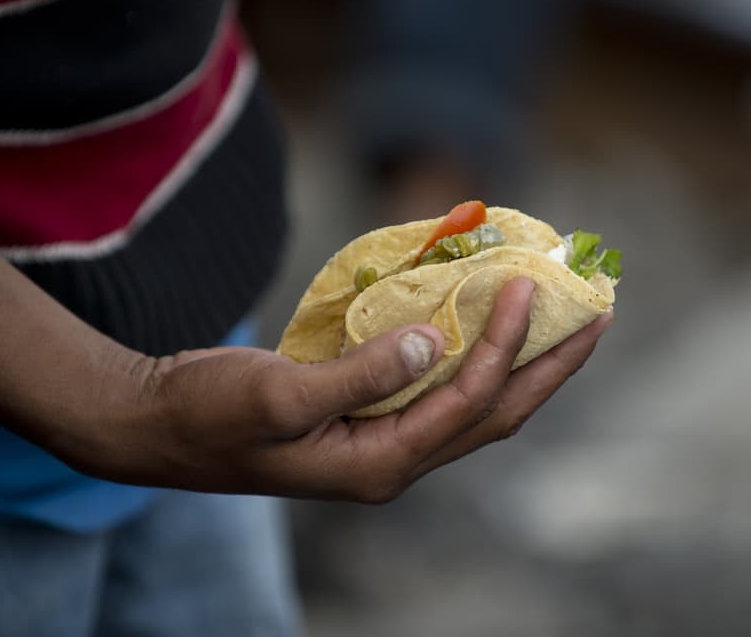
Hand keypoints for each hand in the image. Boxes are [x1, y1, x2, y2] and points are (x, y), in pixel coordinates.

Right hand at [77, 278, 611, 501]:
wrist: (150, 425)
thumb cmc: (205, 414)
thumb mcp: (279, 397)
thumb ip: (361, 375)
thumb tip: (432, 341)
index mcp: (380, 464)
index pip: (470, 404)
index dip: (506, 345)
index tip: (528, 286)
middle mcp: (393, 458)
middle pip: (497, 411)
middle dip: (551, 363)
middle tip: (599, 312)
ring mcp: (380, 437)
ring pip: (474, 397)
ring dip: (520, 354)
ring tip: (561, 312)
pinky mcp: (363, 412)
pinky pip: (436, 379)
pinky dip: (469, 346)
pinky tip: (481, 314)